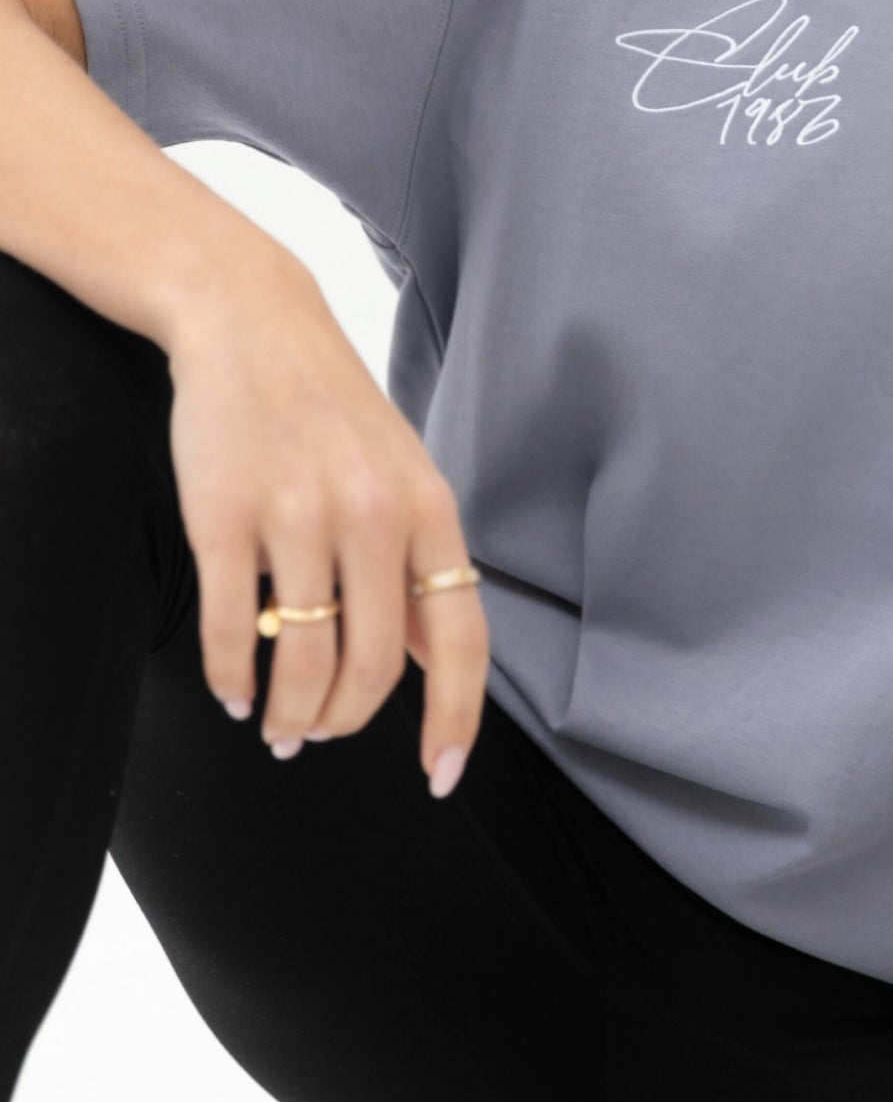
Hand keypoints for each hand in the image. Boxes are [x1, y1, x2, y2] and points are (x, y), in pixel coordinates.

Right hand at [162, 257, 487, 797]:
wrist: (254, 323)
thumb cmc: (333, 412)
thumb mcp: (403, 477)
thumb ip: (419, 567)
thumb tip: (432, 665)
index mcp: (429, 509)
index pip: (460, 639)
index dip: (455, 720)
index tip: (441, 778)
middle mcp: (371, 514)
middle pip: (371, 668)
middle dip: (344, 722)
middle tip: (317, 735)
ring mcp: (297, 514)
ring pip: (303, 660)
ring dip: (289, 714)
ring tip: (277, 724)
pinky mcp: (224, 515)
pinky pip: (234, 631)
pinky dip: (233, 679)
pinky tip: (234, 690)